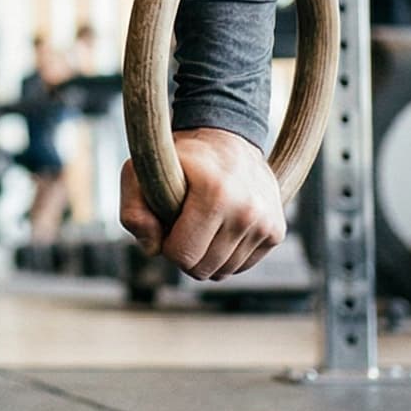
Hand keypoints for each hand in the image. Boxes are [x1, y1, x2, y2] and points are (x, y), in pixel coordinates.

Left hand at [118, 127, 287, 280]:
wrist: (228, 138)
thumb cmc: (180, 159)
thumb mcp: (141, 171)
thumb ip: (133, 212)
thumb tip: (153, 250)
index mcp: (215, 193)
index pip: (182, 255)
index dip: (166, 245)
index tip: (167, 223)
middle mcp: (247, 209)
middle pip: (203, 269)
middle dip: (185, 253)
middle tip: (183, 224)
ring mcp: (266, 222)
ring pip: (223, 272)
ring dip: (206, 255)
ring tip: (202, 223)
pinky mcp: (277, 231)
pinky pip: (242, 266)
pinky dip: (226, 255)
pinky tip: (220, 228)